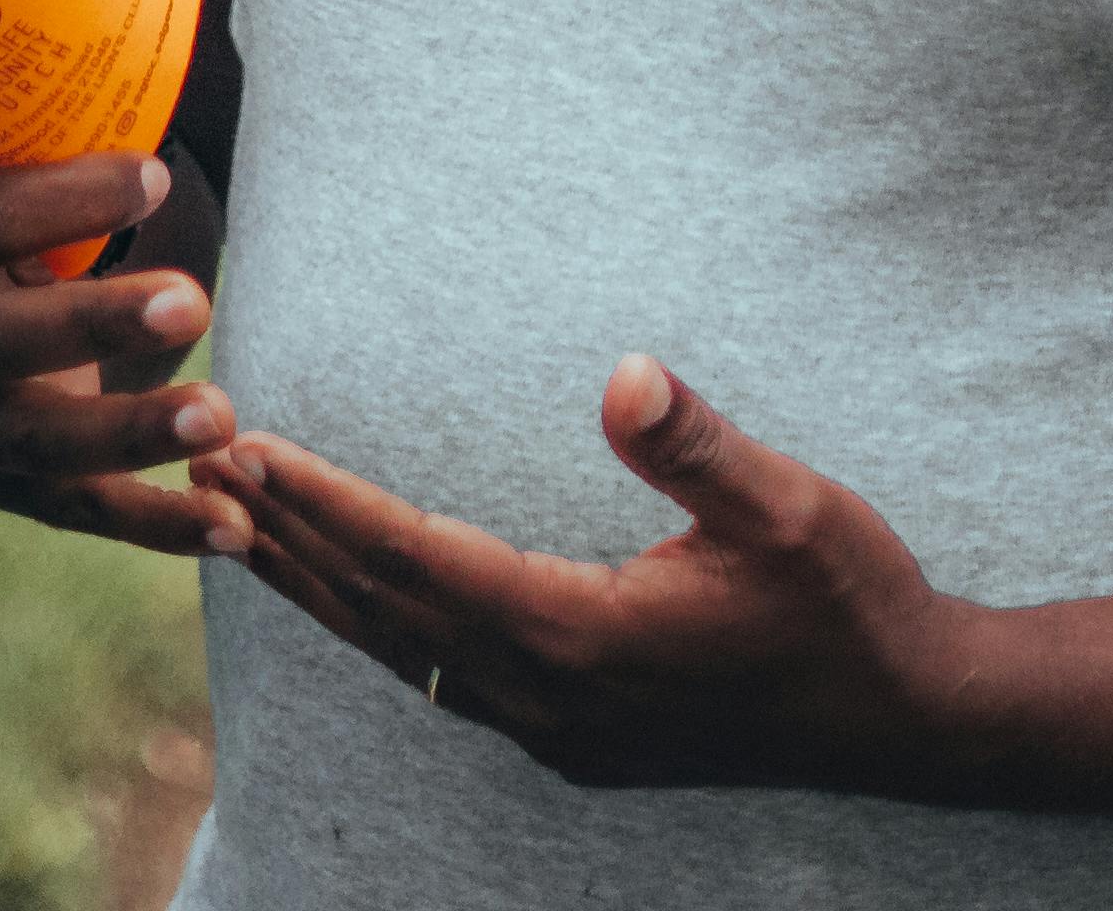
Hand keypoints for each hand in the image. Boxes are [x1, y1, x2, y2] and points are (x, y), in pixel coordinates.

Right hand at [0, 115, 237, 558]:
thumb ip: (32, 59)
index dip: (50, 202)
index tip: (153, 169)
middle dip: (91, 329)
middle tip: (195, 304)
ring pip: (31, 443)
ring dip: (130, 435)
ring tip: (227, 415)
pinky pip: (73, 511)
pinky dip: (151, 523)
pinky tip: (233, 528)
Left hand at [202, 359, 981, 796]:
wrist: (908, 718)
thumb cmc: (850, 600)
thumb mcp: (789, 508)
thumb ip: (697, 447)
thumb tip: (624, 375)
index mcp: (584, 638)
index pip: (419, 560)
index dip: (328, 503)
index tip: (251, 449)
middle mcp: (551, 700)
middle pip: (386, 613)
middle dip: (291, 538)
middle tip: (204, 466)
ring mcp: (560, 731)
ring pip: (405, 653)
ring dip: (321, 586)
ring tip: (241, 525)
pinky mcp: (575, 736)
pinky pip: (444, 676)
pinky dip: (379, 625)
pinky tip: (351, 591)